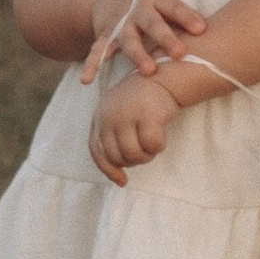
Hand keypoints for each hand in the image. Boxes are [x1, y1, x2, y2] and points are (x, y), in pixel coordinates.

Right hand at [80, 0, 206, 89]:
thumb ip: (183, 15)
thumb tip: (208, 30)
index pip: (174, 8)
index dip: (188, 18)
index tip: (201, 29)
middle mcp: (137, 10)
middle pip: (153, 25)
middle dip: (165, 39)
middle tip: (179, 54)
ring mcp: (119, 23)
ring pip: (128, 40)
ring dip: (137, 55)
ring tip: (148, 71)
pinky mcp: (104, 35)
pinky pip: (97, 51)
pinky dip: (92, 65)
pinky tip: (87, 80)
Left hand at [89, 69, 177, 186]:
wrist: (161, 76)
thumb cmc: (141, 103)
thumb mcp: (120, 117)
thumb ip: (114, 141)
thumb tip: (120, 180)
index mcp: (100, 116)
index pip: (97, 151)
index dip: (109, 170)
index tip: (123, 181)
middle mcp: (110, 115)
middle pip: (118, 157)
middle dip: (133, 161)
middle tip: (145, 152)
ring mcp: (128, 115)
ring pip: (134, 154)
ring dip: (147, 156)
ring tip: (153, 146)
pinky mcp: (147, 115)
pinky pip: (152, 146)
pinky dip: (158, 147)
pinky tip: (162, 137)